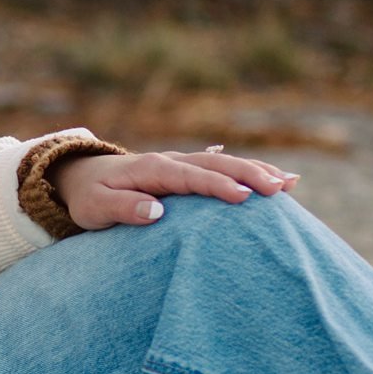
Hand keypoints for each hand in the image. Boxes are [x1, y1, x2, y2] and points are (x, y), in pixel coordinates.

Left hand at [52, 147, 297, 230]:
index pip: (190, 177)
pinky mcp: (189, 170)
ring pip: (225, 162)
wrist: (82, 177)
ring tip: (290, 183)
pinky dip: (252, 171)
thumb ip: (123, 208)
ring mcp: (182, 163)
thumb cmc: (90, 197)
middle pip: (216, 164)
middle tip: (280, 188)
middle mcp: (171, 161)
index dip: (217, 185)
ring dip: (257, 170)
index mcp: (151, 169)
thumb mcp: (95, 208)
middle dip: (248, 174)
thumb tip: (156, 211)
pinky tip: (281, 179)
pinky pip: (224, 167)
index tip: (243, 196)